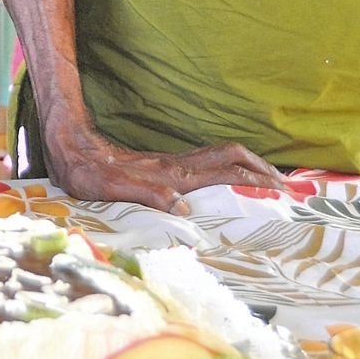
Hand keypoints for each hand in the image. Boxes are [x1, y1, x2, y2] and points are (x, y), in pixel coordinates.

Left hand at [41, 116, 283, 213]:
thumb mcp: (112, 187)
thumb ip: (148, 194)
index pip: (226, 171)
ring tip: (270, 181)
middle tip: (287, 184)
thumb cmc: (89, 173)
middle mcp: (177, 166)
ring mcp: (171, 164)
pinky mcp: (163, 166)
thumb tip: (184, 208)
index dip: (255, 178)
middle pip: (232, 156)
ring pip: (222, 157)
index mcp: (172, 174)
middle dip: (262, 168)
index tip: (281, 189)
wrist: (72, 149)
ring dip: (249, 166)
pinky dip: (230, 169)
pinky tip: (232, 181)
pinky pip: (208, 164)